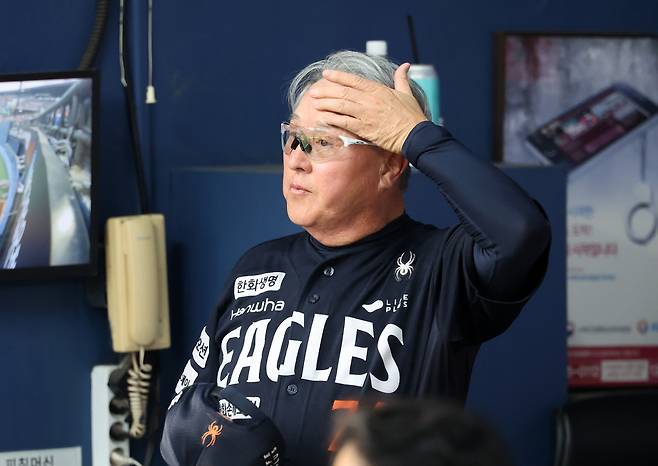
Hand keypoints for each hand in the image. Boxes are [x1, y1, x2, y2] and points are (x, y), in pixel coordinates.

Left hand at [307, 63, 427, 153]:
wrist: (415, 135)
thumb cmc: (412, 115)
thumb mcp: (406, 93)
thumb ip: (401, 79)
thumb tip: (405, 65)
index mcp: (378, 90)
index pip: (354, 80)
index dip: (338, 76)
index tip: (326, 74)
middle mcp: (370, 100)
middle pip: (343, 92)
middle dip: (326, 91)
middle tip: (314, 91)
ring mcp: (366, 114)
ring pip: (341, 106)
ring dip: (326, 104)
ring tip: (314, 103)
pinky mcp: (364, 129)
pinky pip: (344, 122)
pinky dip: (332, 119)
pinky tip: (323, 117)